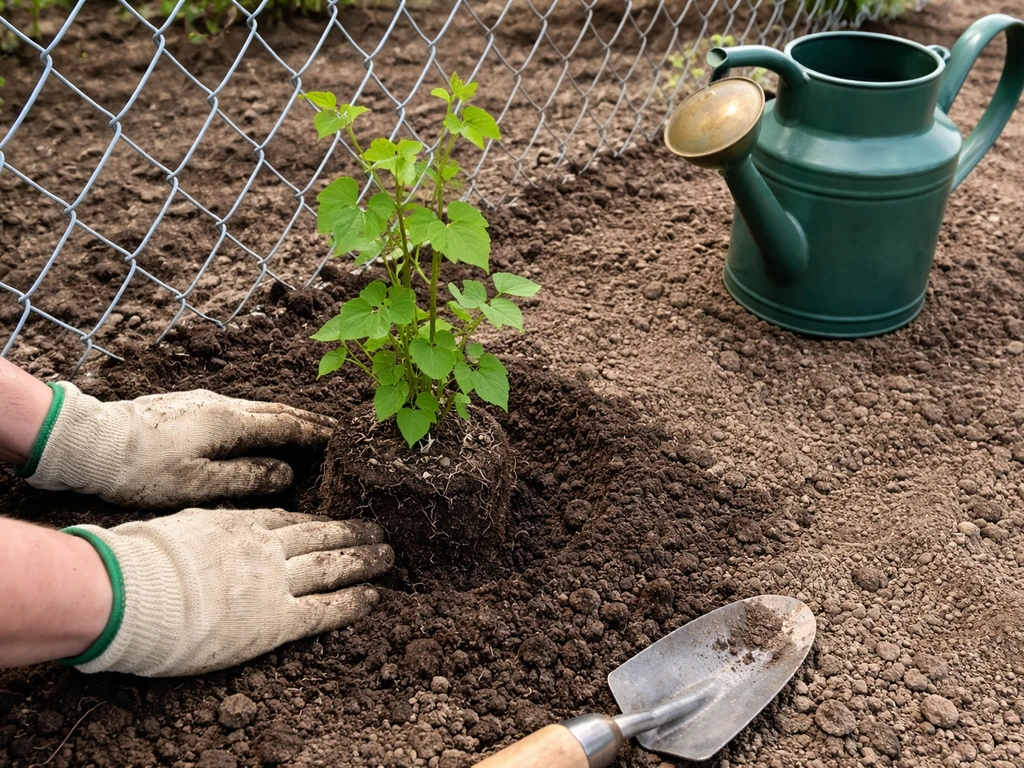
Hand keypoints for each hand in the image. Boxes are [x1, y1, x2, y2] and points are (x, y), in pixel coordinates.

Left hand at [19, 382, 336, 507]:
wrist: (90, 441)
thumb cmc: (142, 470)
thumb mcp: (198, 483)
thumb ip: (247, 478)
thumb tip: (285, 474)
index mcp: (231, 422)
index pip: (287, 425)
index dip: (316, 433)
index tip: (342, 438)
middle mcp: (222, 404)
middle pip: (277, 411)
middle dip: (308, 421)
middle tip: (335, 430)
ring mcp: (204, 401)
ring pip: (257, 408)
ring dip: (286, 417)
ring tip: (306, 428)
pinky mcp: (188, 405)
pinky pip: (240, 409)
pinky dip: (262, 419)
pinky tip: (261, 429)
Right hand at [63, 508, 392, 676]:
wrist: (130, 592)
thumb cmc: (138, 561)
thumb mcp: (179, 525)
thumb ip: (205, 527)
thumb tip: (204, 529)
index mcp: (240, 524)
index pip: (289, 520)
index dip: (316, 522)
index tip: (333, 521)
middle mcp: (265, 548)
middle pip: (320, 536)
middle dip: (351, 532)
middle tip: (376, 529)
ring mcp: (273, 583)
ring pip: (331, 566)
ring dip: (363, 560)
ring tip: (386, 554)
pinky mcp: (274, 621)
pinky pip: (323, 609)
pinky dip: (351, 601)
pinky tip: (372, 596)